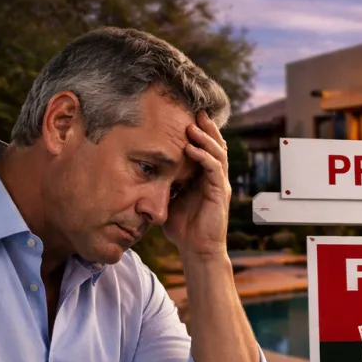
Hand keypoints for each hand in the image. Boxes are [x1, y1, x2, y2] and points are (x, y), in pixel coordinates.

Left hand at [164, 111, 230, 259]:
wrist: (196, 250)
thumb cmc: (182, 227)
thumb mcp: (169, 198)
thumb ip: (164, 182)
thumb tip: (142, 169)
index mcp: (204, 177)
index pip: (206, 149)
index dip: (200, 132)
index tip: (187, 116)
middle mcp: (215, 178)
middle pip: (216, 146)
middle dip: (207, 128)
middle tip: (197, 111)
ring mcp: (219, 185)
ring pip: (218, 154)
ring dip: (206, 138)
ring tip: (192, 126)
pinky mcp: (220, 193)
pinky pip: (215, 169)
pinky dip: (204, 157)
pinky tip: (192, 148)